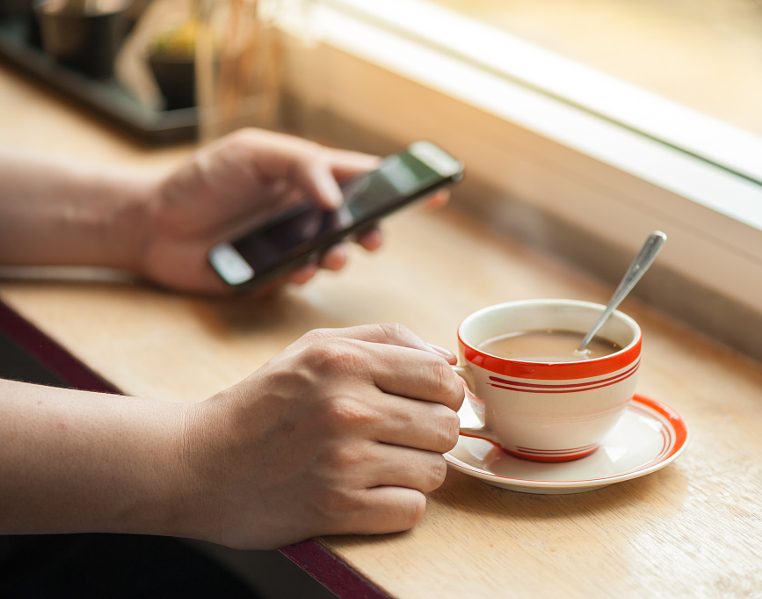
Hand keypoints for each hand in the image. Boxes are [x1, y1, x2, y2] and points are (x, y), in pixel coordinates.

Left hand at [138, 128, 385, 293]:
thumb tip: (337, 196)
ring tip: (332, 254)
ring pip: (338, 253)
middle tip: (372, 238)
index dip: (401, 184)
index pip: (364, 177)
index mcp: (308, 176)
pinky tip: (295, 269)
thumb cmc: (202, 180)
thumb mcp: (251, 153)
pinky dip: (308, 274)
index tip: (436, 190)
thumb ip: (298, 165)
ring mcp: (294, 244)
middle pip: (360, 221)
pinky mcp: (276, 275)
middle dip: (375, 230)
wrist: (151, 225)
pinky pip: (305, 278)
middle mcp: (308, 211)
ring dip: (342, 254)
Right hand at [180, 324, 463, 549]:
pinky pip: (411, 510)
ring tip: (379, 464)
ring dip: (415, 471)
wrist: (196, 464)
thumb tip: (446, 359)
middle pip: (446, 425)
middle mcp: (347, 407)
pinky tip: (368, 492)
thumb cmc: (262, 404)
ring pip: (435, 470)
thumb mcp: (313, 348)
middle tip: (400, 437)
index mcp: (344, 361)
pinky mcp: (337, 509)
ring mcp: (343, 461)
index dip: (445, 392)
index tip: (429, 403)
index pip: (440, 376)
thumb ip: (384, 340)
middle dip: (431, 434)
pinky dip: (397, 505)